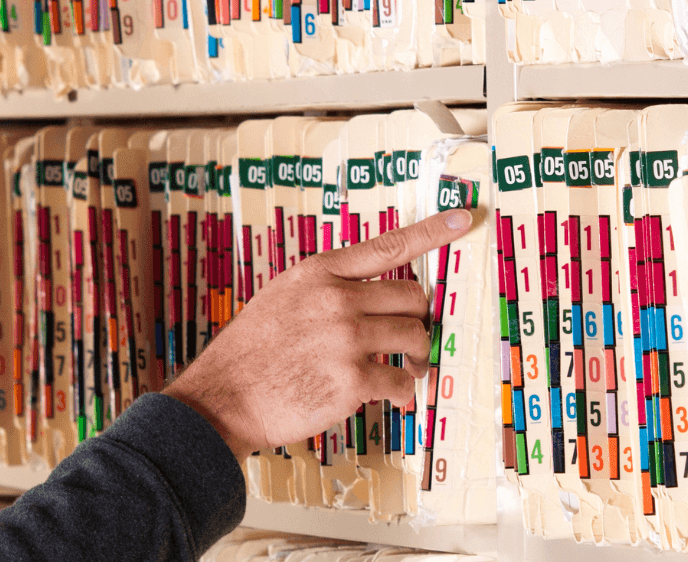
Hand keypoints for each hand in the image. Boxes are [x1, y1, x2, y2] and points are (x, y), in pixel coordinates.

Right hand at [163, 208, 476, 457]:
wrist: (223, 398)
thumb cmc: (252, 352)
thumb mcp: (282, 296)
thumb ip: (326, 288)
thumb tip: (372, 296)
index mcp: (319, 273)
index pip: (388, 246)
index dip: (433, 232)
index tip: (464, 219)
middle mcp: (336, 300)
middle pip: (414, 297)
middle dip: (419, 320)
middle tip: (412, 340)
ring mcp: (346, 339)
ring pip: (415, 338)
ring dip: (418, 358)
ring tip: (407, 370)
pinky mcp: (351, 380)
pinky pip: (402, 382)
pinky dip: (404, 394)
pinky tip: (393, 399)